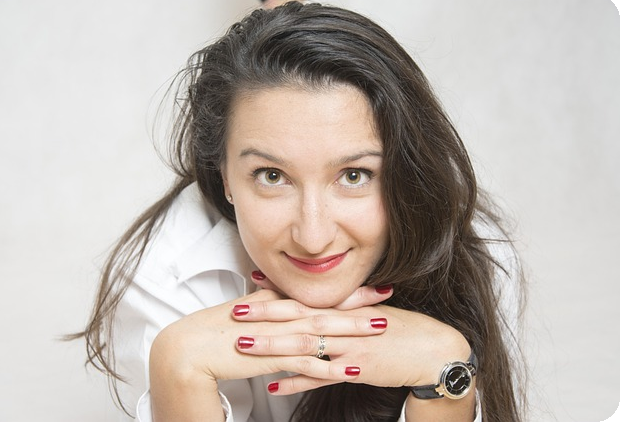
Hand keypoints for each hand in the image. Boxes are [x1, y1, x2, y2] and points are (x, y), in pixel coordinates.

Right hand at [148, 285, 392, 420]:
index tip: (369, 286)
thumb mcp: (245, 315)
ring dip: (351, 329)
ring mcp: (275, 335)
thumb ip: (266, 306)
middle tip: (387, 296)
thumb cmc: (213, 333)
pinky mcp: (268, 357)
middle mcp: (279, 315)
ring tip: (380, 327)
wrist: (186, 349)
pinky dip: (329, 366)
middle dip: (357, 302)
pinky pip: (304, 362)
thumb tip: (282, 301)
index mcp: (275, 303)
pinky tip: (350, 370)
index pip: (316, 294)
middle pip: (324, 306)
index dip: (345, 291)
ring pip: (321, 330)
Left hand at [232, 299, 471, 395]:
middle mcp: (345, 325)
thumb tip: (317, 304)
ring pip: (307, 347)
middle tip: (235, 313)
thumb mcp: (371, 313)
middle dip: (266, 316)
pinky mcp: (358, 371)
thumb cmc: (401, 330)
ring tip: (245, 347)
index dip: (277, 292)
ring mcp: (351, 348)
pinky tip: (275, 385)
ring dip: (274, 348)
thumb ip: (344, 309)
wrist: (434, 350)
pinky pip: (322, 378)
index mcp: (346, 309)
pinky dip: (298, 381)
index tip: (249, 284)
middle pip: (300, 319)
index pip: (306, 297)